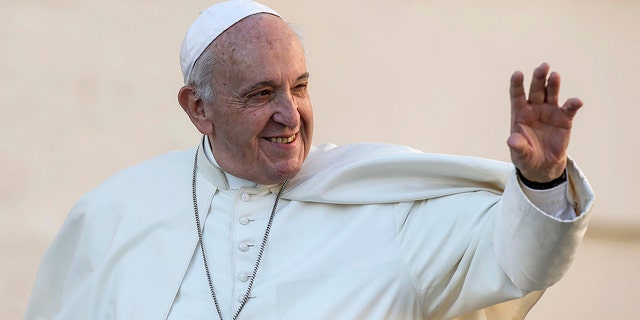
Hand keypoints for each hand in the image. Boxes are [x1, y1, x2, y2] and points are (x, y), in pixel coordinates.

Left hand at [507, 63, 582, 181]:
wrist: (543, 165)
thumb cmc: (526, 156)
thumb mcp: (519, 153)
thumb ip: (517, 146)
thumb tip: (511, 141)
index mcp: (520, 114)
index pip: (517, 95)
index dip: (517, 84)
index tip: (518, 74)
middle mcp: (535, 109)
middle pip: (536, 90)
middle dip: (539, 78)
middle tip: (543, 66)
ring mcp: (550, 112)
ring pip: (552, 94)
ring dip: (554, 84)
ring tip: (555, 75)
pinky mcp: (564, 119)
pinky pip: (569, 109)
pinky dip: (573, 104)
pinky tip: (576, 101)